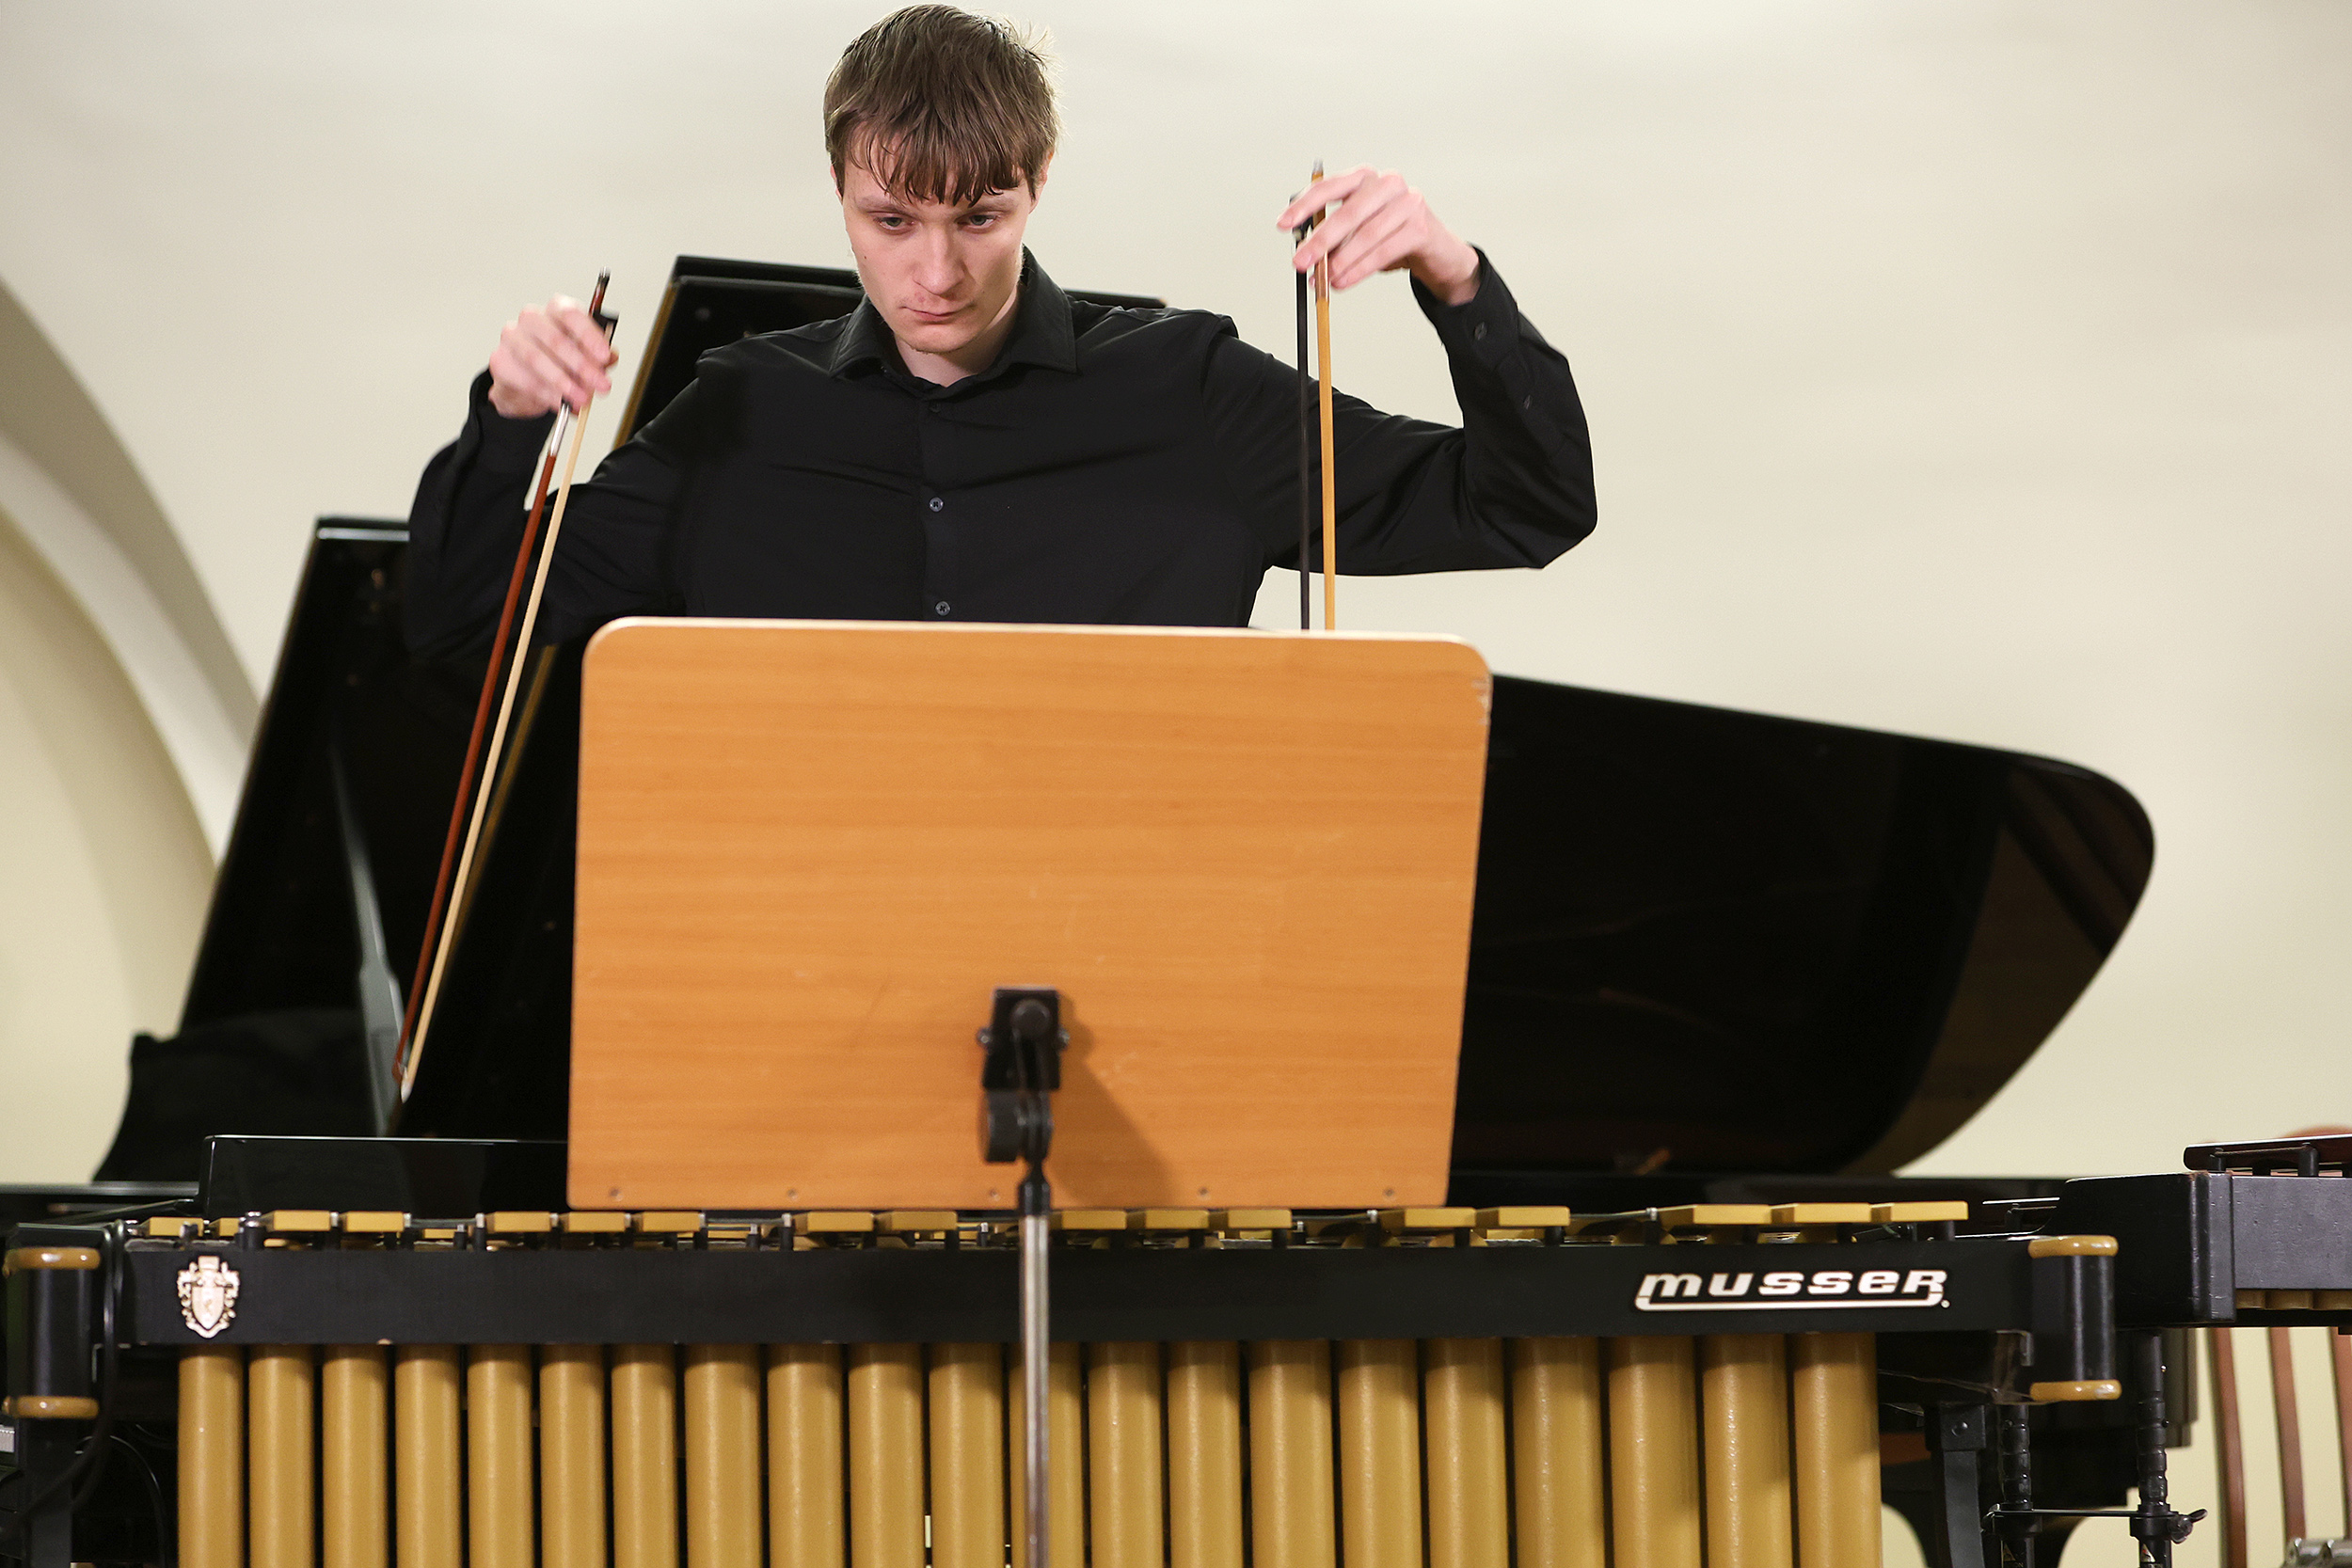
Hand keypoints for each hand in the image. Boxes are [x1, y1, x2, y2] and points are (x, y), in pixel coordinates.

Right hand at [486, 295, 617, 419]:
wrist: (527, 381)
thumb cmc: (559, 361)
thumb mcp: (586, 357)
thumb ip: (600, 356)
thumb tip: (611, 357)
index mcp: (556, 309)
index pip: (571, 314)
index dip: (590, 336)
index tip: (604, 357)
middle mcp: (532, 318)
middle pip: (556, 339)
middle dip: (582, 366)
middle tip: (600, 385)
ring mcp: (513, 337)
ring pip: (537, 359)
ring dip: (564, 383)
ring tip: (581, 399)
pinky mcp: (501, 360)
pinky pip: (525, 379)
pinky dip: (547, 394)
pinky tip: (560, 403)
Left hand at [1276, 166, 1480, 305]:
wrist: (1436, 252)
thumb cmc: (1392, 237)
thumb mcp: (1358, 231)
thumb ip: (1334, 236)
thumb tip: (1305, 253)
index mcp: (1366, 178)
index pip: (1329, 186)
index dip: (1304, 206)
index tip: (1283, 225)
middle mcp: (1388, 183)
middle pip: (1348, 212)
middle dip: (1320, 241)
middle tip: (1300, 262)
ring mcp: (1408, 202)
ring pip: (1366, 235)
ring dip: (1340, 261)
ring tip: (1323, 279)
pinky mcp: (1421, 227)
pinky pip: (1383, 252)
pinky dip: (1359, 270)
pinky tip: (1343, 282)